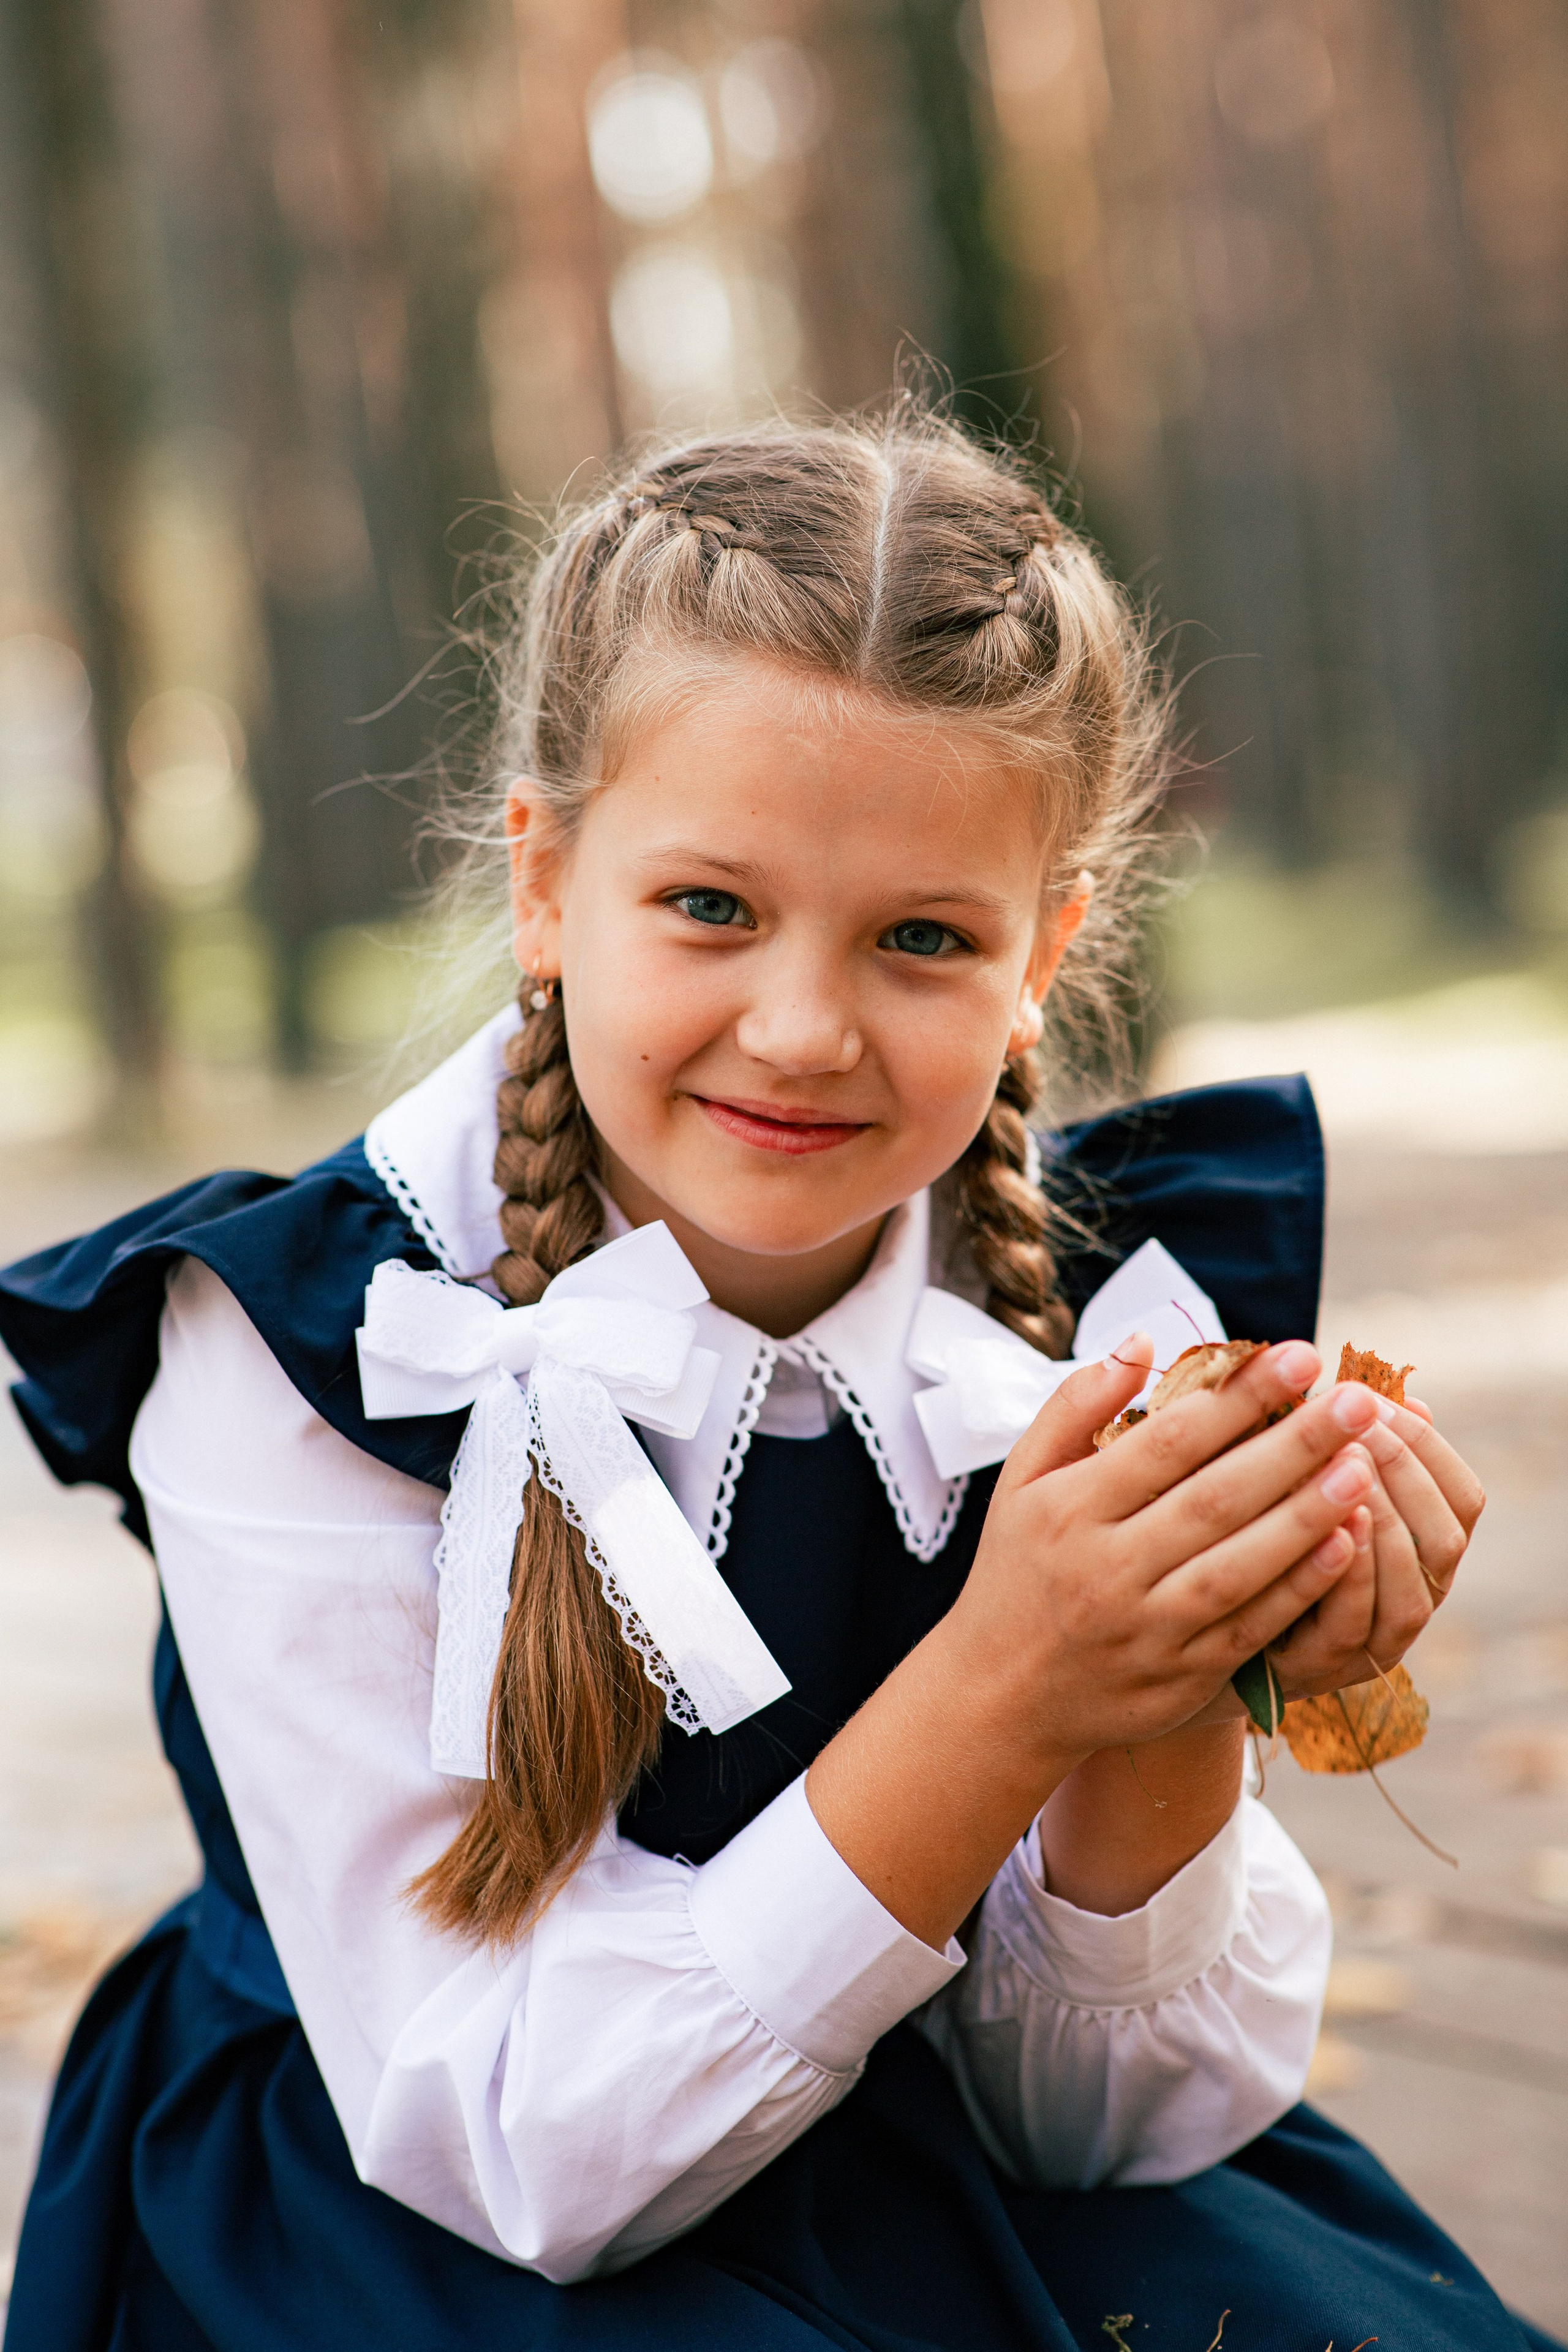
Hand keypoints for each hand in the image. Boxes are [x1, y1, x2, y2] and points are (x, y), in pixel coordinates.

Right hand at [944, 1335, 1384, 1773]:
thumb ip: (1074, 1406)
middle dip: (1294, 1445)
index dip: (1238, 1396)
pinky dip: (1300, 1588)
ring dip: (1308, 1515)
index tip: (1299, 1356)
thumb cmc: (1018, 1569)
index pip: (1167, 1441)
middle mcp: (1107, 1569)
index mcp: (1069, 1509)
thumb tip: (1144, 1342)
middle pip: (1214, 1498)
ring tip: (1365, 1464)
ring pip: (1240, 1566)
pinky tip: (1346, 1545)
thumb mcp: (1021, 1480)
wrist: (1001, 1696)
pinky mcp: (1180, 1679)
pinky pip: (1251, 1629)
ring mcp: (1146, 1629)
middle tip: (1357, 1400)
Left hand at [1275, 1392, 1483, 1693]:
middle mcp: (1409, 1599)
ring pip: (1408, 1594)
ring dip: (1382, 1524)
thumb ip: (1344, 1446)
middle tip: (1356, 1427)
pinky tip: (1328, 1528)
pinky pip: (1349, 1628)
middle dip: (1404, 1475)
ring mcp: (1369, 1643)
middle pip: (1444, 1542)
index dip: (1428, 1447)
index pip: (1462, 1499)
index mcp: (1418, 1551)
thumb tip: (1401, 1393)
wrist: (1192, 1622)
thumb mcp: (1296, 1481)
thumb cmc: (1252, 1529)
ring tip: (1346, 1467)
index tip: (1377, 1401)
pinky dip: (1345, 1576)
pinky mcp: (1318, 1668)